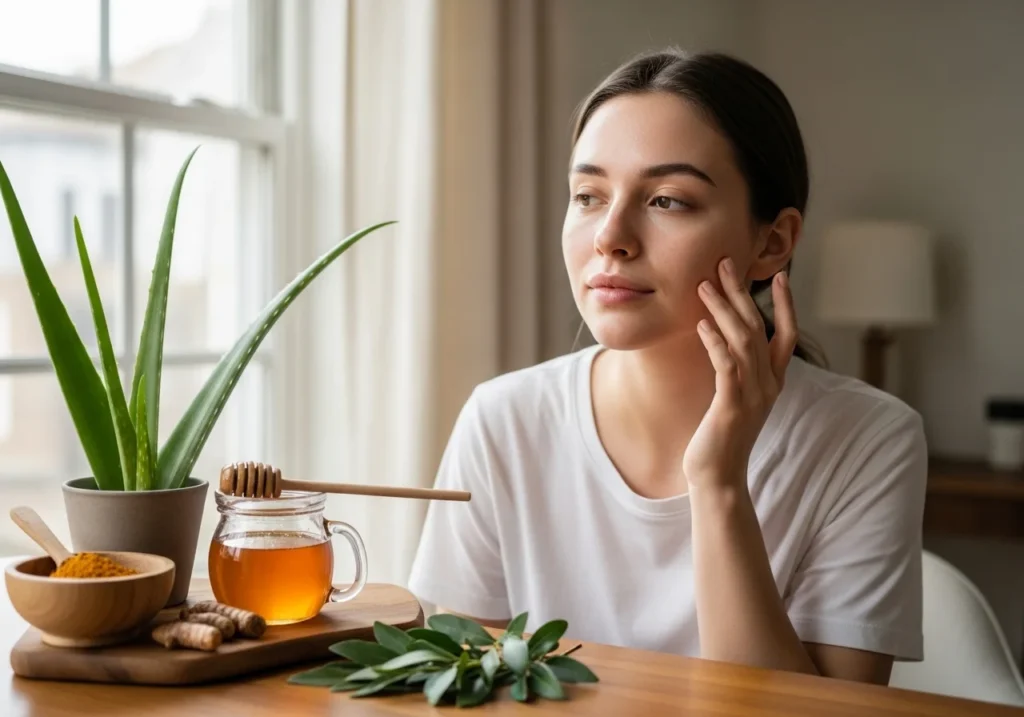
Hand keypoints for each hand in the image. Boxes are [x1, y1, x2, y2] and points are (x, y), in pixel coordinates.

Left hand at [683, 258, 797, 489]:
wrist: (718, 478)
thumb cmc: (721, 437)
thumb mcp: (734, 398)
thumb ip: (737, 371)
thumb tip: (726, 341)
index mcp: (773, 381)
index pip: (788, 334)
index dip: (786, 304)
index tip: (780, 275)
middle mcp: (769, 385)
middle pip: (760, 328)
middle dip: (742, 293)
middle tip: (726, 262)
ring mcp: (753, 396)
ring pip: (742, 341)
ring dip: (723, 309)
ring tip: (704, 284)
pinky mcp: (732, 406)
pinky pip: (726, 366)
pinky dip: (714, 342)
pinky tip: (701, 324)